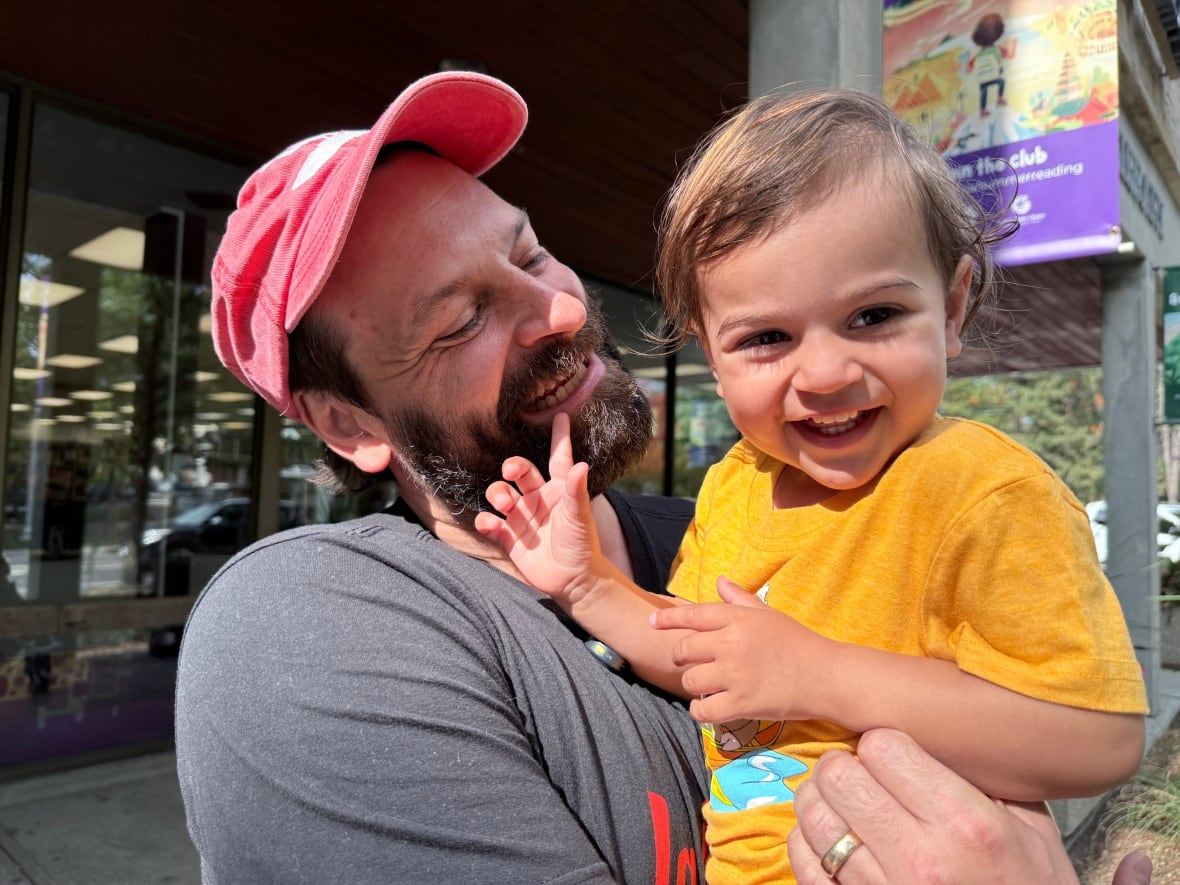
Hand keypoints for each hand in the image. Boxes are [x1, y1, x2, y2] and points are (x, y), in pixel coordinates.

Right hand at [475, 412, 599, 603]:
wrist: (573, 581)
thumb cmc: (582, 544)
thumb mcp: (579, 515)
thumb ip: (576, 490)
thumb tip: (581, 464)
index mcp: (559, 489)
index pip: (558, 457)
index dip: (559, 437)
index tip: (560, 415)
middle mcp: (538, 499)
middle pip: (520, 472)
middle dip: (513, 467)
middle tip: (511, 472)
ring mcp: (522, 517)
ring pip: (501, 494)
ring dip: (498, 494)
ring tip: (505, 503)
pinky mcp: (509, 537)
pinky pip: (491, 524)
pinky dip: (486, 521)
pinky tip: (490, 523)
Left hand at [649, 576, 829, 723]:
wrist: (826, 676)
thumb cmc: (797, 642)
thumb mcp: (768, 614)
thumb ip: (739, 599)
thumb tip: (719, 581)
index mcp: (737, 619)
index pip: (692, 615)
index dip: (667, 619)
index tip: (652, 623)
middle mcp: (731, 644)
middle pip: (684, 650)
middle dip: (683, 658)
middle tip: (694, 664)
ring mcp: (735, 674)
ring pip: (690, 681)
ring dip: (694, 686)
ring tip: (707, 687)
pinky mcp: (741, 703)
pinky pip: (703, 710)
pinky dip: (700, 711)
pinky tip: (708, 707)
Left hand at [787, 728, 1148, 884]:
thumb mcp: (1031, 829)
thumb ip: (985, 775)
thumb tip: (935, 729)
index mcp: (965, 824)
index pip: (882, 747)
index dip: (883, 744)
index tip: (894, 757)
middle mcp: (918, 857)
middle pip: (838, 775)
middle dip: (846, 766)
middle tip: (863, 777)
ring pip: (813, 814)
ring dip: (822, 801)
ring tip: (844, 804)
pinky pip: (803, 860)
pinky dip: (808, 841)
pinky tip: (832, 840)